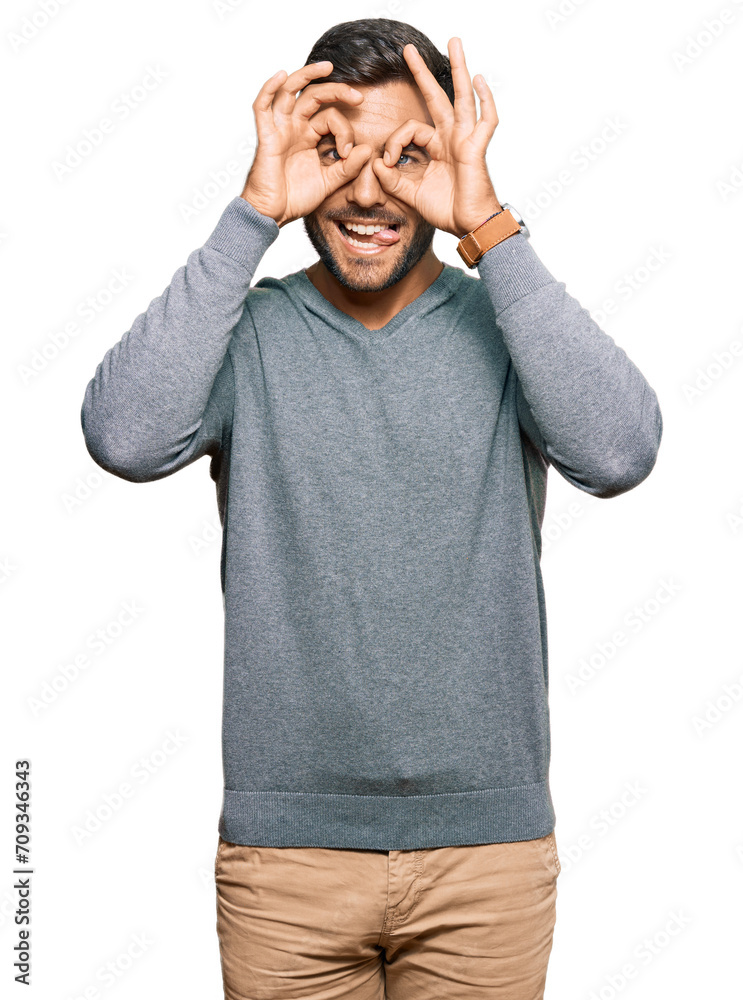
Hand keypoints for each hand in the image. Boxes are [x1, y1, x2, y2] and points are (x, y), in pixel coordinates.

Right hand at [242, 62, 373, 227]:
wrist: (273, 214)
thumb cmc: (296, 198)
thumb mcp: (329, 182)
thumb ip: (347, 168)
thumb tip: (367, 149)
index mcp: (309, 136)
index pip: (330, 118)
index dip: (344, 131)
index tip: (347, 153)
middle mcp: (294, 127)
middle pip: (314, 96)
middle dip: (337, 91)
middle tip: (358, 96)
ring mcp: (279, 129)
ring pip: (291, 91)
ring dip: (307, 75)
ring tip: (328, 66)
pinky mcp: (266, 136)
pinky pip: (262, 107)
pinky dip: (270, 89)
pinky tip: (282, 75)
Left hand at [371, 37, 501, 236]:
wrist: (468, 226)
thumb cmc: (446, 210)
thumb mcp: (412, 194)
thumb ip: (392, 180)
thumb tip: (375, 163)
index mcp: (437, 147)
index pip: (410, 129)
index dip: (394, 142)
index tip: (387, 162)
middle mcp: (451, 138)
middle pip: (437, 97)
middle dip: (422, 73)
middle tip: (408, 49)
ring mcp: (466, 140)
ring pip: (462, 97)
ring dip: (458, 68)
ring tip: (454, 42)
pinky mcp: (477, 148)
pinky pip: (486, 120)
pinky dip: (485, 100)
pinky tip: (479, 79)